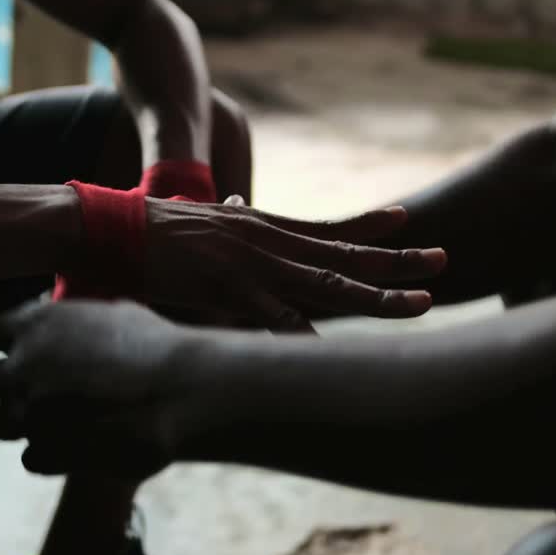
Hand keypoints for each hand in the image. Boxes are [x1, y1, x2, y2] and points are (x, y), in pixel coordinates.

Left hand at [0, 301, 200, 479]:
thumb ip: (77, 322)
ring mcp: (28, 413)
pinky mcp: (44, 452)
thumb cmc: (158, 348)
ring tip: (62, 424)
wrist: (180, 393)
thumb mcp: (115, 313)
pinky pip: (30, 457)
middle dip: (7, 388)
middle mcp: (21, 367)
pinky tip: (81, 446)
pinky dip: (50, 455)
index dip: (11, 344)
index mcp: (36, 325)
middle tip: (38, 393)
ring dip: (24, 424)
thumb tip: (71, 327)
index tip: (29, 353)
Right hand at [143, 199, 446, 331]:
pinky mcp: (226, 288)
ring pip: (325, 283)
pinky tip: (336, 348)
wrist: (112, 228)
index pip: (326, 226)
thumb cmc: (151, 231)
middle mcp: (266, 240)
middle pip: (342, 254)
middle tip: (443, 260)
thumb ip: (227, 221)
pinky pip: (274, 316)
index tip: (407, 219)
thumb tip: (236, 206)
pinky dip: (305, 332)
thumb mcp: (201, 221)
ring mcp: (250, 264)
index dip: (369, 226)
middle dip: (395, 261)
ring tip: (419, 303)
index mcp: (261, 226)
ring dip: (375, 296)